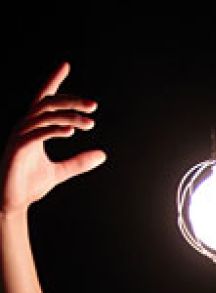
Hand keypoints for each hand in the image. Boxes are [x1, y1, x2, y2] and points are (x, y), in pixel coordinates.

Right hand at [1, 61, 105, 214]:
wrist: (11, 202)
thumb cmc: (29, 184)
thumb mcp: (60, 171)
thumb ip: (79, 162)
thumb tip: (103, 154)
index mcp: (34, 128)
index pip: (44, 99)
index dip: (54, 81)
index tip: (65, 65)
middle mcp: (25, 127)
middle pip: (47, 103)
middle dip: (70, 101)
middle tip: (93, 105)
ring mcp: (19, 136)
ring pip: (43, 116)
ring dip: (68, 117)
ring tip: (89, 123)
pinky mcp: (17, 148)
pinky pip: (36, 134)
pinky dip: (54, 130)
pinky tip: (71, 131)